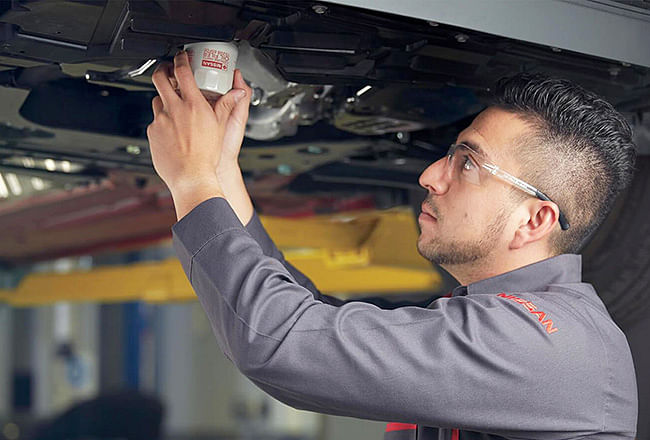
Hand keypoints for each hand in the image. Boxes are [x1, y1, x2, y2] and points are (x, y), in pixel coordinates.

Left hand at [147, 50, 246, 197]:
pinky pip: (155, 121)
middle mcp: (174, 109)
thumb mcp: (220, 127)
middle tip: (168, 71)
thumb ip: (226, 105)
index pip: (182, 71)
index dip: (180, 59)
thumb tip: (237, 92)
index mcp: (193, 105)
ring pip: (157, 100)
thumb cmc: (207, 156)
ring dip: (164, 99)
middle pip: (160, 78)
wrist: (192, 177)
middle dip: (163, 70)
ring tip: (173, 107)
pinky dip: (162, 121)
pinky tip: (172, 131)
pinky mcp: (152, 133)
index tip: (181, 57)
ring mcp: (161, 120)